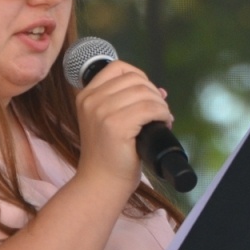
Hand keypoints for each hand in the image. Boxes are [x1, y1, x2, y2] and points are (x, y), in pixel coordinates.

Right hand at [72, 60, 173, 193]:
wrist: (100, 182)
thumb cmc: (108, 155)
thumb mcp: (109, 120)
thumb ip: (128, 101)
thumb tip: (160, 90)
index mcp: (86, 95)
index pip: (118, 67)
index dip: (140, 76)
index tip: (148, 94)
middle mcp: (91, 100)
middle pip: (135, 79)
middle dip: (154, 93)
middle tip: (159, 111)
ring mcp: (102, 112)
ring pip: (144, 92)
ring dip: (160, 104)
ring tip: (162, 118)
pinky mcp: (116, 125)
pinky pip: (149, 108)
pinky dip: (162, 114)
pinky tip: (164, 123)